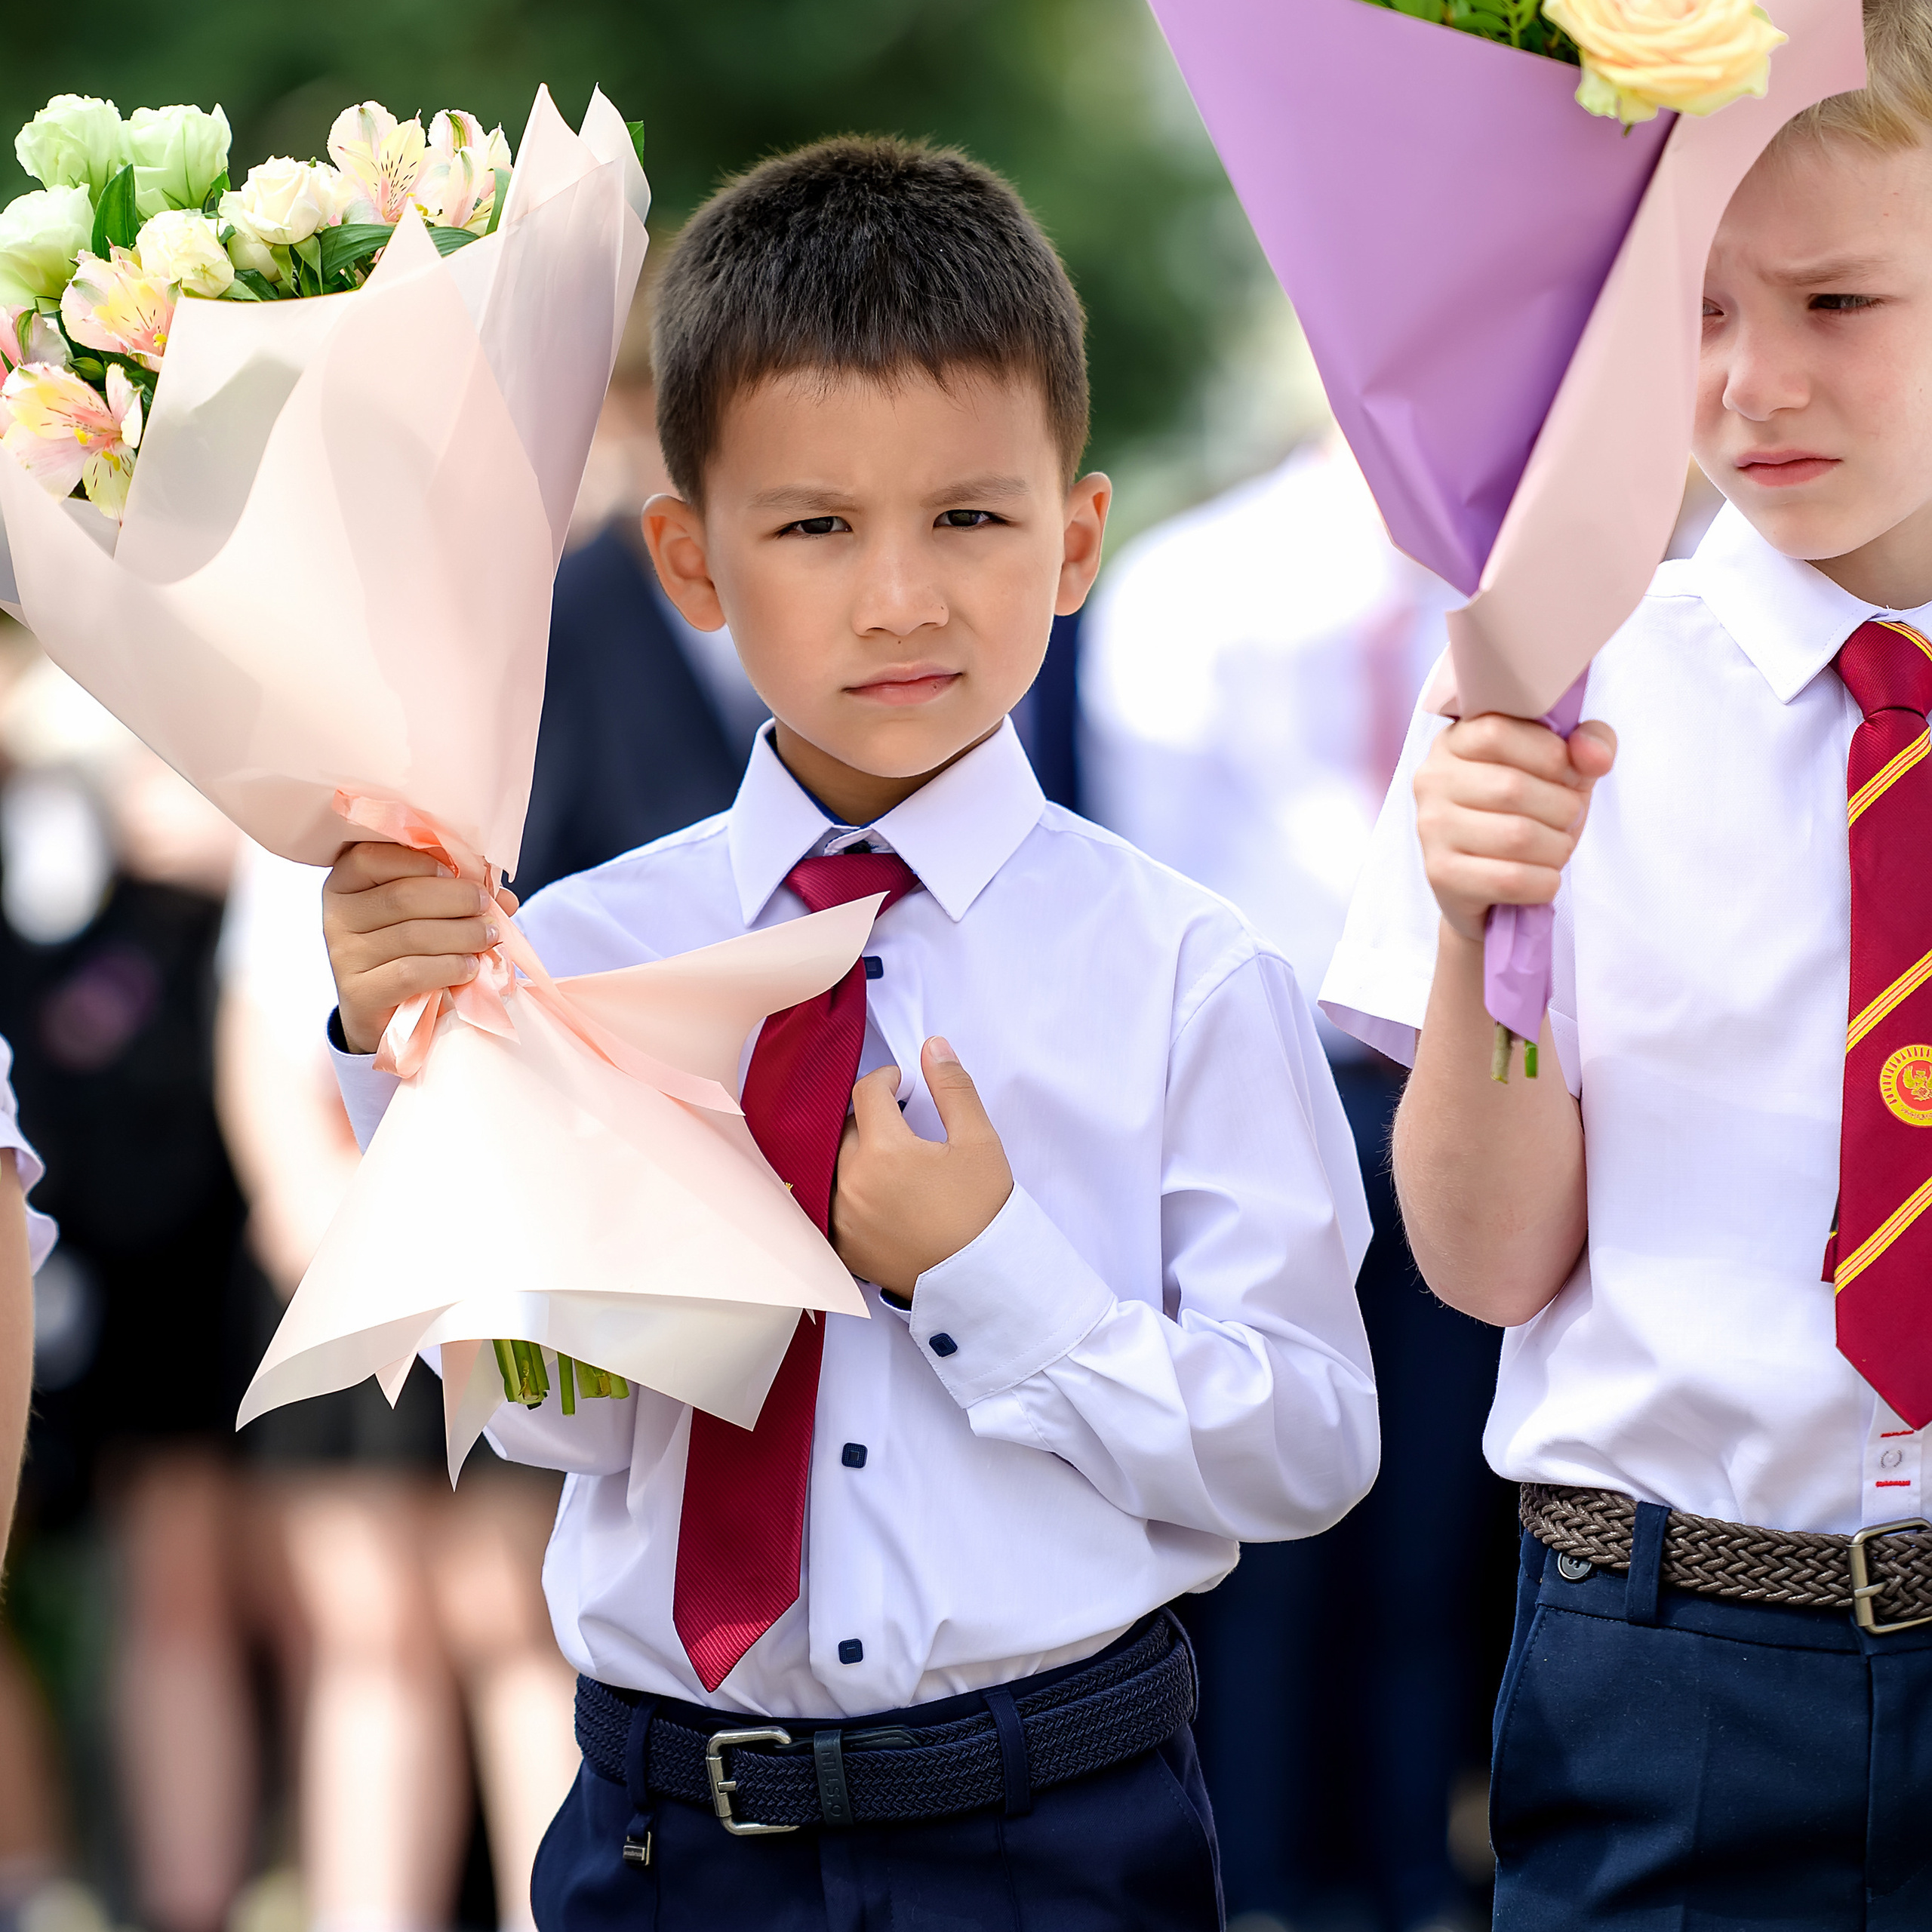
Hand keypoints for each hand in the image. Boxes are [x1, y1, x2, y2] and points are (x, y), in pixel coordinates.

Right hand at [323, 842, 515, 1054]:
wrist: (385, 1012)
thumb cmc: (408, 951)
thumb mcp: (426, 915)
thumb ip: (457, 896)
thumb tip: (504, 897)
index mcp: (347, 884)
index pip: (373, 858)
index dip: (419, 861)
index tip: (455, 871)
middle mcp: (337, 917)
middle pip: (402, 897)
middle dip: (456, 899)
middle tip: (486, 906)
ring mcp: (344, 956)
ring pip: (412, 935)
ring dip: (462, 934)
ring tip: (489, 937)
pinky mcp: (359, 993)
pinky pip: (410, 973)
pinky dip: (449, 967)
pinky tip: (471, 967)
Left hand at [831, 1037, 1013, 1296]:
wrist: (984, 1280)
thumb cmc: (984, 1209)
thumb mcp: (979, 1141)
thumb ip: (953, 1088)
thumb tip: (933, 1045)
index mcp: (883, 1151)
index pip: (867, 1093)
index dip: (886, 1079)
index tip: (903, 1084)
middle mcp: (851, 1183)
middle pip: (845, 1128)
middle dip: (870, 1116)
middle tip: (899, 1120)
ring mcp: (841, 1219)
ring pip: (832, 1165)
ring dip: (853, 1152)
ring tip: (884, 1156)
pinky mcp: (842, 1247)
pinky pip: (828, 1204)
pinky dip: (844, 1190)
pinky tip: (870, 1192)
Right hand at [1413, 714, 1617, 944]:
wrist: (1490, 882)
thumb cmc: (1527, 813)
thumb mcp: (1563, 770)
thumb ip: (1590, 744)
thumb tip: (1595, 756)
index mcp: (1456, 741)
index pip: (1497, 733)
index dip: (1548, 754)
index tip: (1565, 773)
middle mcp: (1433, 779)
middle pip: (1513, 788)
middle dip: (1562, 809)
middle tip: (1566, 820)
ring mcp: (1431, 828)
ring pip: (1516, 836)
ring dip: (1556, 848)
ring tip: (1554, 848)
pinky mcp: (1440, 873)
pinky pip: (1510, 879)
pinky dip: (1544, 882)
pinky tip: (1541, 878)